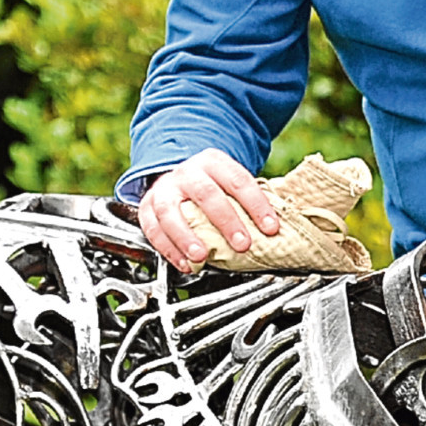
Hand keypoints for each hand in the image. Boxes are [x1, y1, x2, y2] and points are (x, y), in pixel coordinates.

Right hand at [138, 149, 281, 269]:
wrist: (176, 175)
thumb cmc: (211, 185)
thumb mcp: (228, 182)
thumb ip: (246, 202)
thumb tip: (278, 229)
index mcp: (213, 162)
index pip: (238, 180)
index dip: (257, 205)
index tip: (271, 228)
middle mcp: (187, 172)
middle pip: (206, 194)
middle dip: (226, 221)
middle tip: (242, 244)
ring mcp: (165, 189)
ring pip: (170, 211)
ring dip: (186, 236)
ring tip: (201, 256)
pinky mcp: (148, 207)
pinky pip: (153, 229)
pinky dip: (168, 249)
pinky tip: (185, 263)